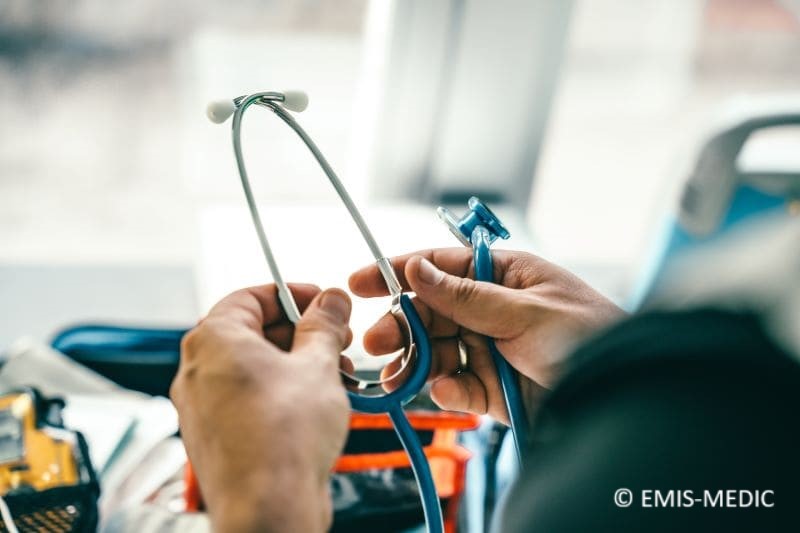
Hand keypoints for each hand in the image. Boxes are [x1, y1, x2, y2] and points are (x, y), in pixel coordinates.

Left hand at [170, 284, 352, 532]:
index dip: (294, 296)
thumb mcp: (318, 366)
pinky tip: (315, 404)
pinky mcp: (214, 435)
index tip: (324, 303)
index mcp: (213, 340)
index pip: (252, 296)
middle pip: (251, 331)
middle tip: (336, 340)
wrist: (268, 509)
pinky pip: (247, 398)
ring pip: (252, 367)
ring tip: (334, 374)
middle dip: (300, 333)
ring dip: (294, 364)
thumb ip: (324, 326)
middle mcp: (197, 370)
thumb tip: (331, 302)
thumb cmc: (283, 439)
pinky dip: (279, 392)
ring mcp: (202, 406)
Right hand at [349, 249, 623, 423]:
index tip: (359, 282)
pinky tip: (446, 391)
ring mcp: (492, 349)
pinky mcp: (494, 388)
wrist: (623, 399)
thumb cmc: (589, 336)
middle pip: (432, 313)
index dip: (398, 272)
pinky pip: (457, 386)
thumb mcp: (526, 310)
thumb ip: (466, 296)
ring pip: (438, 351)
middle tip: (376, 342)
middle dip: (402, 325)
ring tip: (396, 377)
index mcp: (504, 276)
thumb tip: (417, 267)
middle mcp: (493, 310)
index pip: (441, 267)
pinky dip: (446, 390)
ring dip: (415, 362)